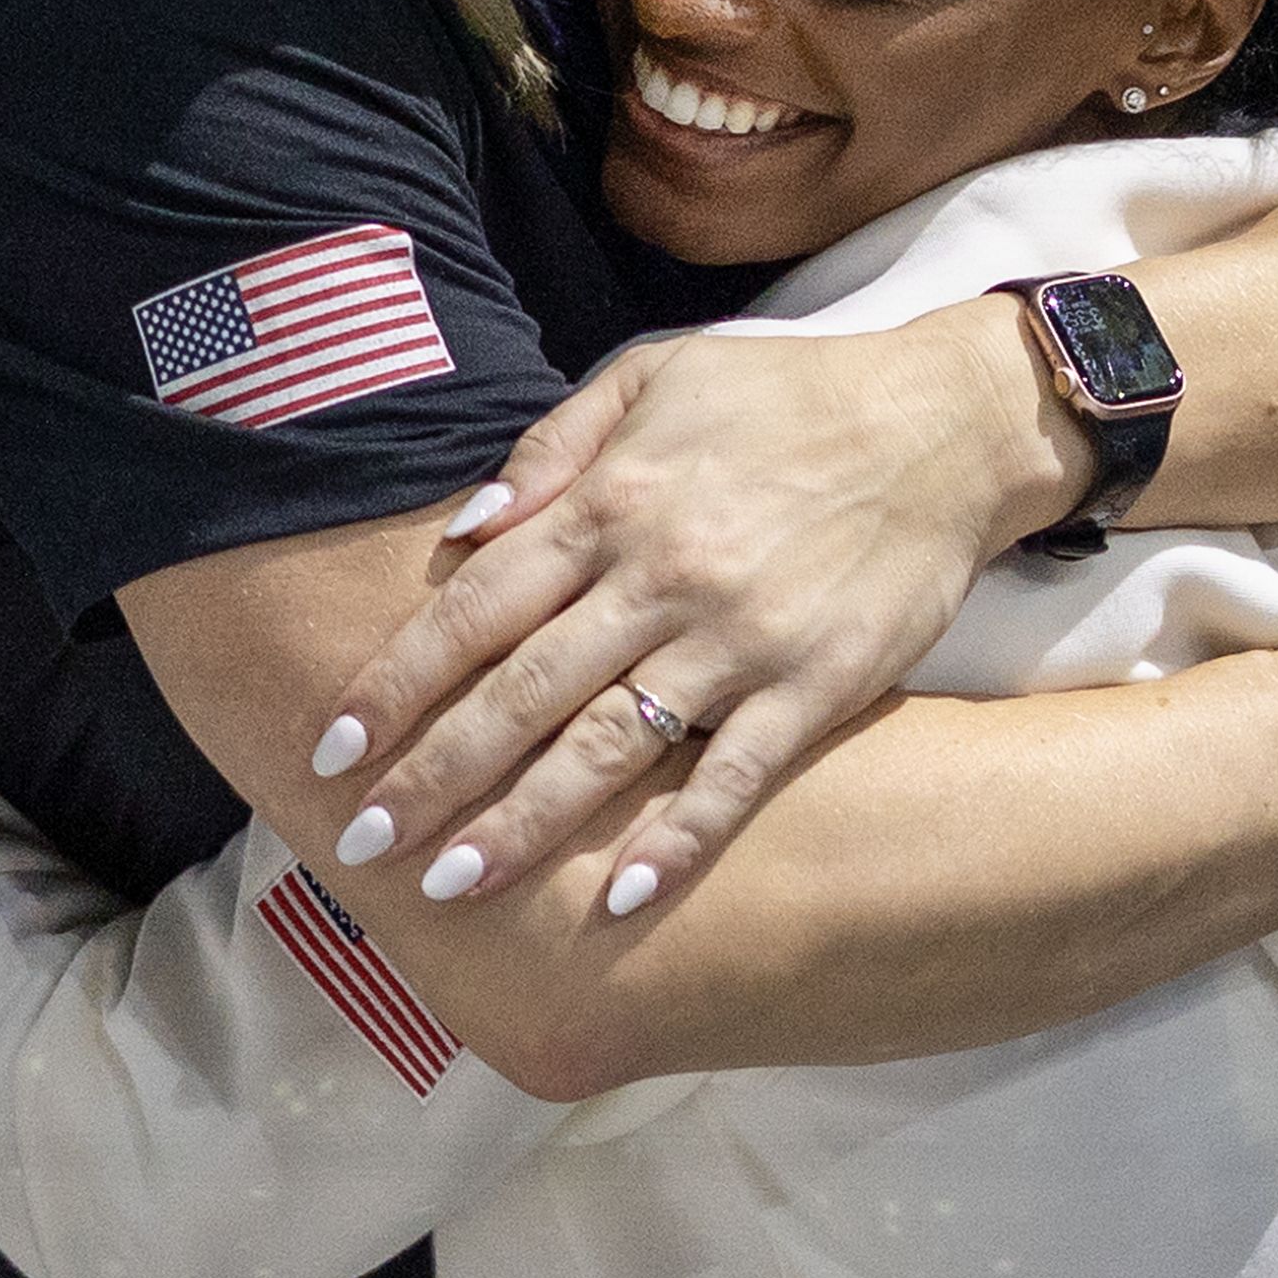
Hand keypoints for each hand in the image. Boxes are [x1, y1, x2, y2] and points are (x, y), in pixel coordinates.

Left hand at [312, 305, 1068, 916]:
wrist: (943, 424)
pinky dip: (680, 844)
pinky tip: (621, 902)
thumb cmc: (786, 396)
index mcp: (613, 502)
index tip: (335, 747)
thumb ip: (553, 447)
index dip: (399, 681)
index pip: (476, 606)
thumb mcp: (654, 375)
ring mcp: (741, 640)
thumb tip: (463, 526)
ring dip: (526, 823)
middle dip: (434, 774)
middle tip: (362, 845)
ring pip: (611, 747)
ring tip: (453, 886)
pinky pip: (737, 781)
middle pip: (523, 692)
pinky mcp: (818, 687)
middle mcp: (664, 577)